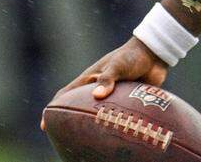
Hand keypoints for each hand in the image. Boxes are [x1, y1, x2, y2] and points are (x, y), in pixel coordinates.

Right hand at [42, 38, 167, 130]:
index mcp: (89, 79)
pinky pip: (116, 118)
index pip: (66, 96)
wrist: (155, 54)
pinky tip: (115, 142)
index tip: (45, 124)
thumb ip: (108, 78)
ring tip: (88, 146)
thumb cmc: (132, 56)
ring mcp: (111, 96)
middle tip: (65, 140)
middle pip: (79, 108)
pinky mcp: (125, 102)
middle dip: (71, 122)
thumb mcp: (118, 65)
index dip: (53, 109)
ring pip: (98, 116)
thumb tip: (97, 96)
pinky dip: (113, 128)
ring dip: (93, 128)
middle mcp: (97, 88)